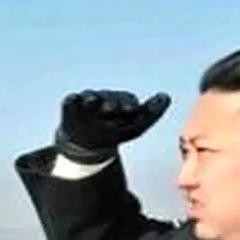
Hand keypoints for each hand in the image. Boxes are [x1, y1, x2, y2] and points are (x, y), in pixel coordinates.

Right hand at [56, 89, 170, 161]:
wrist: (88, 143)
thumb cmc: (115, 132)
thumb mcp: (136, 127)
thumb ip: (153, 112)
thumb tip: (167, 95)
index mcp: (121, 102)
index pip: (127, 100)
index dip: (128, 104)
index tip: (131, 110)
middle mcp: (105, 98)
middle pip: (109, 97)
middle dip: (111, 102)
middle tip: (112, 109)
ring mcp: (87, 100)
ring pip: (91, 96)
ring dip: (92, 98)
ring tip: (92, 101)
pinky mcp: (72, 104)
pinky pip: (72, 100)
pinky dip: (73, 99)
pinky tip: (75, 99)